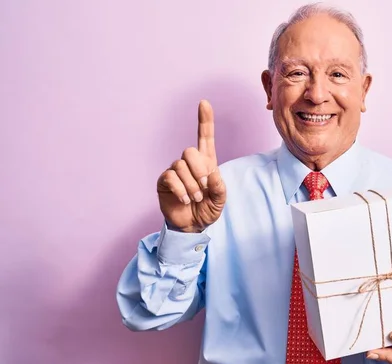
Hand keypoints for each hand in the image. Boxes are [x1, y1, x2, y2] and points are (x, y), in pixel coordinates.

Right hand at [157, 100, 225, 232]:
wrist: (192, 226)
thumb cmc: (207, 210)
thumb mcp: (220, 200)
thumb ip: (220, 187)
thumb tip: (211, 173)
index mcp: (206, 163)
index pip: (205, 137)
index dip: (205, 120)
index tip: (204, 102)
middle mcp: (189, 163)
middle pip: (190, 150)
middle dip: (199, 170)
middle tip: (204, 188)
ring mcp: (175, 171)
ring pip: (180, 166)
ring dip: (191, 185)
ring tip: (196, 198)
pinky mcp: (164, 181)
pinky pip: (170, 177)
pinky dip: (180, 189)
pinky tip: (185, 200)